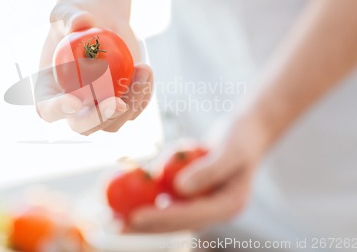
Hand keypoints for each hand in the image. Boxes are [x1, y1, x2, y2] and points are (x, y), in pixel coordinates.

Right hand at [35, 0, 153, 134]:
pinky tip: (146, 71)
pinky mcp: (122, 104)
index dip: (58, 111)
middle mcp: (72, 108)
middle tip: (117, 102)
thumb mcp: (68, 11)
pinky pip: (134, 109)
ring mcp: (98, 109)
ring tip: (142, 70)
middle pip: (82, 126)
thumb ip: (69, 16)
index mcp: (49, 92)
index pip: (47, 110)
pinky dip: (142, 94)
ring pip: (113, 123)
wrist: (102, 23)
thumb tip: (80, 23)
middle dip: (99, 119)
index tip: (74, 101)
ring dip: (130, 104)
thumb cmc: (78, 17)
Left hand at [125, 116, 269, 232]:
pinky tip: (121, 200)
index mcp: (229, 206)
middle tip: (115, 226)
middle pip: (175, 223)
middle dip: (144, 226)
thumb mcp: (229, 149)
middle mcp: (215, 210)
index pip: (191, 216)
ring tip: (111, 219)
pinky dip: (146, 199)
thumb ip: (208, 170)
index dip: (161, 218)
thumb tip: (179, 190)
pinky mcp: (193, 195)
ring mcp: (203, 203)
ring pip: (167, 215)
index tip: (134, 217)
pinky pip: (166, 200)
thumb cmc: (240, 136)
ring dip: (140, 218)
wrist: (245, 130)